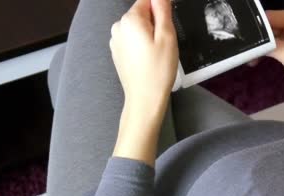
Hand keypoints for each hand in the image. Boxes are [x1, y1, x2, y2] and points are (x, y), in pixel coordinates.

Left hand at [110, 0, 178, 114]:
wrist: (144, 98)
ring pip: (137, 27)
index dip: (161, 9)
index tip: (168, 25)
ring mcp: (115, 40)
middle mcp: (118, 26)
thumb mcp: (167, 35)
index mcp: (130, 19)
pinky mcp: (117, 52)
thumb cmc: (158, 69)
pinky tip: (148, 59)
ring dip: (149, 34)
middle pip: (142, 12)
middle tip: (165, 42)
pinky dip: (141, 44)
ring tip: (157, 52)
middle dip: (155, 22)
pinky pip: (132, 39)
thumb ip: (162, 9)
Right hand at [249, 10, 283, 118]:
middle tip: (240, 49)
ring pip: (268, 37)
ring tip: (247, 58)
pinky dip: (263, 53)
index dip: (256, 26)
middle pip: (268, 26)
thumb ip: (269, 44)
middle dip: (256, 38)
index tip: (240, 37)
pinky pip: (271, 46)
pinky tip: (254, 61)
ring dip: (258, 47)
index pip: (271, 16)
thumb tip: (249, 42)